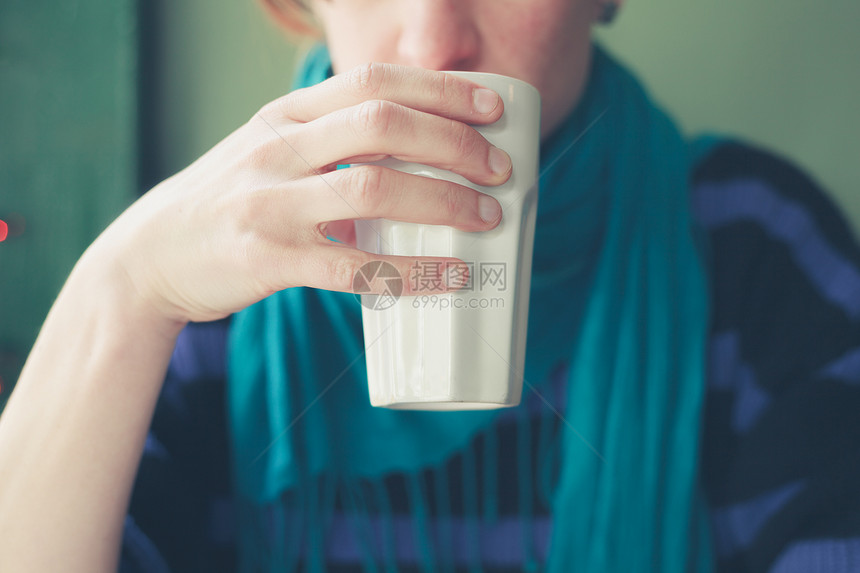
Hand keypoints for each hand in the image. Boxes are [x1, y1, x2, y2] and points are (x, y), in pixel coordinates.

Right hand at [85, 63, 511, 323]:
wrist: (150, 256)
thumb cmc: (228, 201)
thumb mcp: (269, 150)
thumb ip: (328, 141)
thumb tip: (418, 151)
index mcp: (284, 114)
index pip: (372, 81)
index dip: (440, 90)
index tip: (492, 107)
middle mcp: (277, 149)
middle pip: (382, 125)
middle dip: (453, 142)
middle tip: (499, 169)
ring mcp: (270, 204)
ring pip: (374, 190)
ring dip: (443, 201)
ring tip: (487, 219)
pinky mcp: (268, 260)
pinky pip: (354, 266)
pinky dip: (412, 271)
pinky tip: (450, 277)